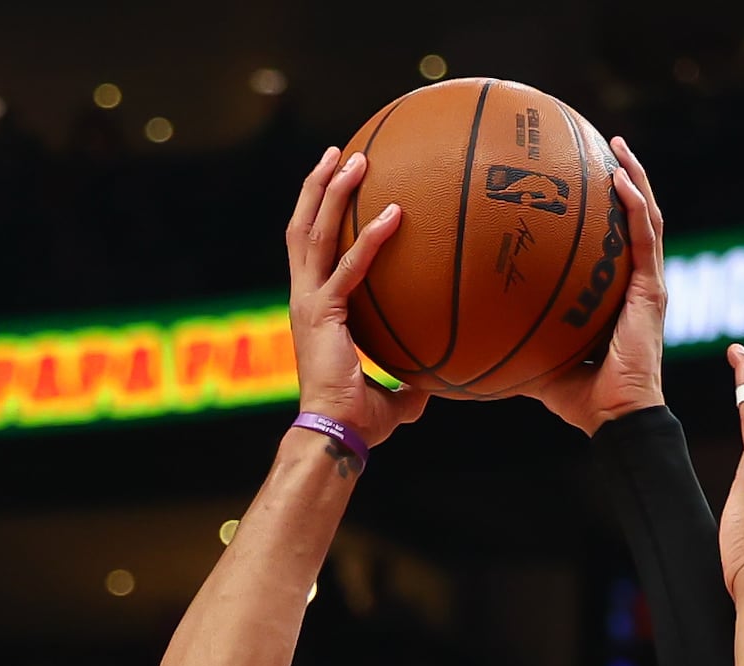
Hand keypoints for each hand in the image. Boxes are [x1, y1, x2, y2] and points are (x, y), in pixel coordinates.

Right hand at [286, 148, 428, 448]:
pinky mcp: (322, 312)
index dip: (320, 216)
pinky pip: (350, 267)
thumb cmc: (359, 420)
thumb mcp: (393, 394)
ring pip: (313, 233)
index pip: (312, 251)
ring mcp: (308, 302)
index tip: (336, 185)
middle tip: (339, 153)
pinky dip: (371, 239)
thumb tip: (440, 383)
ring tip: (352, 158)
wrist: (335, 435)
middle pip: (303, 228)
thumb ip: (410, 381)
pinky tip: (395, 213)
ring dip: (332, 192)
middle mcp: (304, 298)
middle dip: (318, 187)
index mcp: (314, 309)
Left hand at [528, 137, 670, 434]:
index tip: (581, 179)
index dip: (602, 209)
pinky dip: (635, 205)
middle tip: (604, 146)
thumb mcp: (533, 356)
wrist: (613, 416)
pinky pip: (645, 237)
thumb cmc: (576, 397)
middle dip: (623, 178)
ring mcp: (647, 283)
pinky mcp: (652, 290)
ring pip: (647, 217)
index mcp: (613, 293)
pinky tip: (619, 178)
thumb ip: (508, 337)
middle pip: (633, 218)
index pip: (611, 241)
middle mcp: (633, 282)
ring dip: (635, 178)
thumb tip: (460, 330)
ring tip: (619, 145)